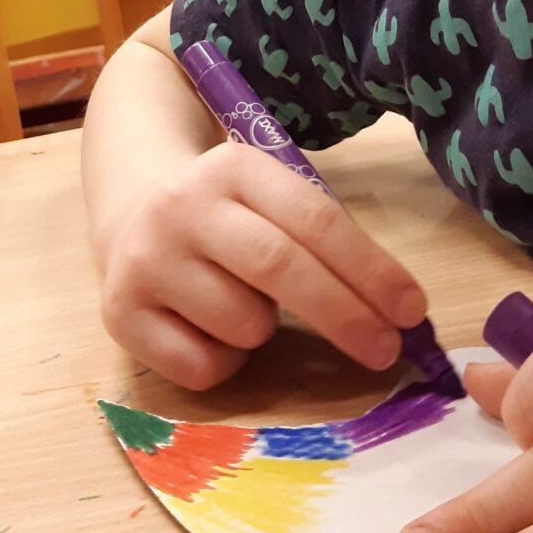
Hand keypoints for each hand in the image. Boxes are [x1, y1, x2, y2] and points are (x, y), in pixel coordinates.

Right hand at [98, 141, 428, 389]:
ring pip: (243, 324)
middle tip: (387, 349)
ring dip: (266, 331)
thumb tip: (397, 312)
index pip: (315, 219)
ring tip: (247, 304)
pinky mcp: (120, 314)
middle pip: (281, 268)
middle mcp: (183, 206)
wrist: (131, 212)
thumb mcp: (269, 198)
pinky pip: (202, 366)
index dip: (370, 269)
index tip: (412, 311)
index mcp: (233, 166)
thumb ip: (321, 239)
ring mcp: (146, 260)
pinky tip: (208, 327)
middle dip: (345, 315)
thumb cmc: (228, 215)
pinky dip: (225, 361)